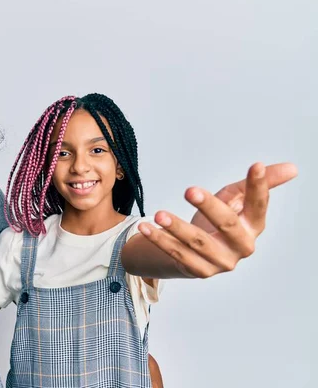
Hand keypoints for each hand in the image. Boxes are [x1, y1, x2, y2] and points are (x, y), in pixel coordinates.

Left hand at [139, 162, 297, 277]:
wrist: (200, 252)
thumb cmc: (219, 220)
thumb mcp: (236, 199)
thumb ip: (256, 184)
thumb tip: (292, 168)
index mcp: (254, 225)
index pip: (259, 204)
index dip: (260, 185)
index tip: (256, 165)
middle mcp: (242, 246)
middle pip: (228, 225)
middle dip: (209, 207)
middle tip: (190, 190)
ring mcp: (222, 262)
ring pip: (197, 242)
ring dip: (176, 228)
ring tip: (158, 214)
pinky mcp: (200, 271)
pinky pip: (177, 254)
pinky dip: (159, 240)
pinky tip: (144, 227)